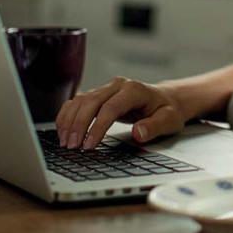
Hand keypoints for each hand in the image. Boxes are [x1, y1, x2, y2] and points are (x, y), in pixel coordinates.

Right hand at [55, 77, 185, 149]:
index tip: (89, 146)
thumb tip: (139, 133)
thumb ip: (154, 127)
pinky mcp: (99, 94)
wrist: (166, 99)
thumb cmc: (167, 111)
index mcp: (134, 90)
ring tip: (66, 143)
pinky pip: (78, 101)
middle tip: (72, 147)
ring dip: (70, 121)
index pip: (110, 107)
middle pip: (90, 101)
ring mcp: (107, 87)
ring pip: (80, 100)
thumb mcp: (169, 121)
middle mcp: (118, 85)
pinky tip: (63, 130)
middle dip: (79, 125)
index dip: (97, 127)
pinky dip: (68, 115)